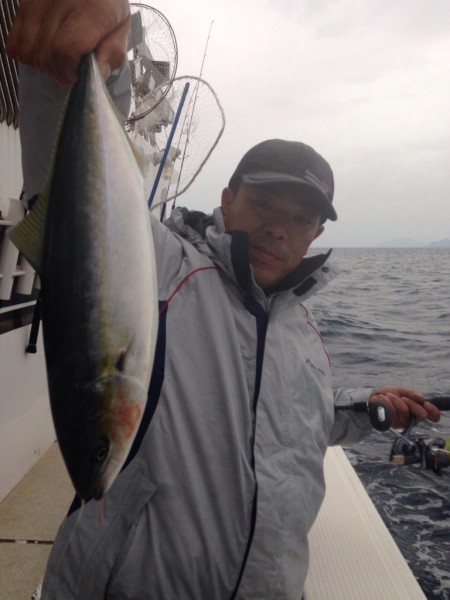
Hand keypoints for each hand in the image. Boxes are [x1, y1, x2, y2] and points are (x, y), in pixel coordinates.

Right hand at [6, 0, 130, 84]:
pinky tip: (41, 51)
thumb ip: (113, 51)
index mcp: (92, 8)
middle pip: (48, 53)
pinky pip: (15, 40)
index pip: (66, 50)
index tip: (78, 74)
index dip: (70, 70)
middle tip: (69, 70)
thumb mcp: (122, 26)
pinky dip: (25, 53)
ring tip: (56, 60)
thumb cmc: (107, 3)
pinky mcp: (25, 2)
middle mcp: (61, 0)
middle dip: (58, 71)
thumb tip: (98, 72)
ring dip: (42, 64)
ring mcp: (39, 0)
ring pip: (29, 50)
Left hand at [369, 386, 440, 428]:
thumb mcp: (401, 390)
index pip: (433, 416)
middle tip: (403, 397)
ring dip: (396, 400)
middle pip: (421, 415)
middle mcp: (412, 418)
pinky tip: (383, 398)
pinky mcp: (392, 424)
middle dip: (412, 404)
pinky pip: (393, 413)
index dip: (433, 411)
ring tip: (388, 395)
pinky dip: (387, 403)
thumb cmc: (389, 394)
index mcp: (417, 409)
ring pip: (405, 411)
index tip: (426, 404)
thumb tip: (422, 398)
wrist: (373, 397)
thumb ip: (411, 393)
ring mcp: (402, 422)